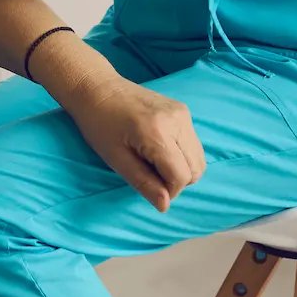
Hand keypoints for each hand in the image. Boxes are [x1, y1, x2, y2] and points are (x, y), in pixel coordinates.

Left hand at [60, 77, 207, 213]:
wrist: (98, 89)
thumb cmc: (100, 125)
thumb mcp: (116, 159)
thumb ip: (144, 183)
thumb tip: (165, 206)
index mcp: (158, 132)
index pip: (181, 176)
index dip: (167, 191)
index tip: (148, 186)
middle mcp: (177, 120)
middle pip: (196, 169)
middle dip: (176, 181)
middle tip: (149, 174)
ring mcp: (182, 113)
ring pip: (198, 158)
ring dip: (181, 168)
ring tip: (153, 161)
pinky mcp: (183, 110)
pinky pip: (192, 144)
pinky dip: (181, 154)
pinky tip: (158, 149)